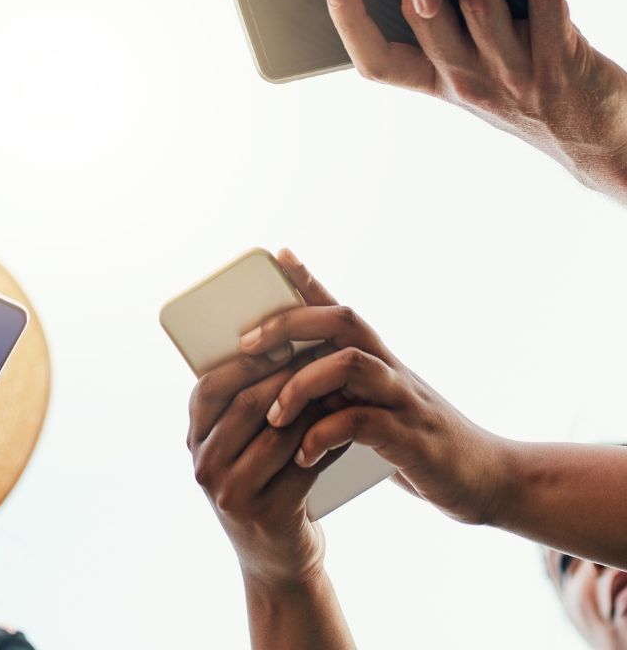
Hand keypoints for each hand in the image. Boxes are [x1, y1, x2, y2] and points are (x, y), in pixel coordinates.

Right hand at [187, 257, 327, 588]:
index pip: (209, 387)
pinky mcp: (267, 517)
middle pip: (246, 406)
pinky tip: (348, 426)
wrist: (275, 558)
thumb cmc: (261, 481)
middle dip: (286, 375)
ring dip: (313, 405)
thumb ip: (242, 402)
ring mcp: (231, 495)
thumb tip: (273, 337)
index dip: (244, 361)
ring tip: (340, 384)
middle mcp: (204, 466)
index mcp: (193, 439)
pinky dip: (329, 441)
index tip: (280, 338)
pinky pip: (304, 466)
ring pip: (278, 434)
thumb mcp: (238, 444)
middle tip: (320, 353)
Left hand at [240, 252, 507, 526]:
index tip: (279, 255)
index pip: (338, 307)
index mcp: (377, 358)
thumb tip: (284, 387)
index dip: (309, 279)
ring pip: (349, 363)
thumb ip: (339, 394)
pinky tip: (303, 453)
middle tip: (245, 345)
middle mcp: (389, 367)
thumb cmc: (419, 443)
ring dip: (301, 384)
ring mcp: (402, 398)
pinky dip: (324, 434)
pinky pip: (360, 421)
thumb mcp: (376, 408)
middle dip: (288, 324)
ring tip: (274, 414)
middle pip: (341, 320)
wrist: (489, 480)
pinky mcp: (410, 437)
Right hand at [323, 0, 626, 201]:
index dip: (348, 24)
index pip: (376, 63)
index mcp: (439, 84)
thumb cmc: (538, 95)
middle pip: (421, 12)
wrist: (603, 141)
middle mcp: (465, 83)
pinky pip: (546, 3)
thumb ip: (452, 35)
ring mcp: (509, 78)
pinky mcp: (557, 66)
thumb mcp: (481, 76)